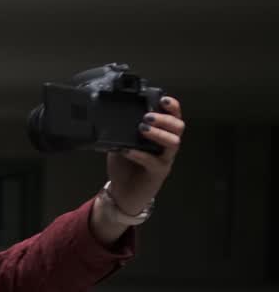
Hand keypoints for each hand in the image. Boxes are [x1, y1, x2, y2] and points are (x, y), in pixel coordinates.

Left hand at [106, 95, 184, 214]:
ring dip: (158, 133)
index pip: (173, 117)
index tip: (163, 99)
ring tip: (142, 129)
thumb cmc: (124, 167)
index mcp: (160, 135)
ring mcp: (165, 159)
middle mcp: (166, 145)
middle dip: (165, 119)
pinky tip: (128, 150)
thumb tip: (112, 118)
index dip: (173, 107)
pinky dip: (141, 154)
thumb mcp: (120, 144)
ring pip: (174, 142)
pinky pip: (155, 161)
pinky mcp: (158, 173)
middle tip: (147, 117)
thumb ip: (121, 133)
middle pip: (178, 127)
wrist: (122, 192)